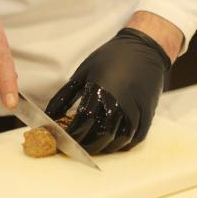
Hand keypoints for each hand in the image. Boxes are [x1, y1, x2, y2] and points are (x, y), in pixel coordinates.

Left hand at [45, 27, 172, 153]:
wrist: (143, 48)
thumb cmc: (110, 58)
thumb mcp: (82, 73)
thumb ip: (63, 97)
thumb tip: (48, 116)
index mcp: (100, 91)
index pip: (82, 123)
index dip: (71, 135)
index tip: (62, 140)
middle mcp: (119, 104)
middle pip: (100, 136)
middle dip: (85, 146)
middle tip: (76, 148)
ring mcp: (135, 111)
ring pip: (118, 141)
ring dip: (103, 148)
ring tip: (92, 147)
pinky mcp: (147, 115)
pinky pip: (134, 139)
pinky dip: (121, 146)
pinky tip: (111, 144)